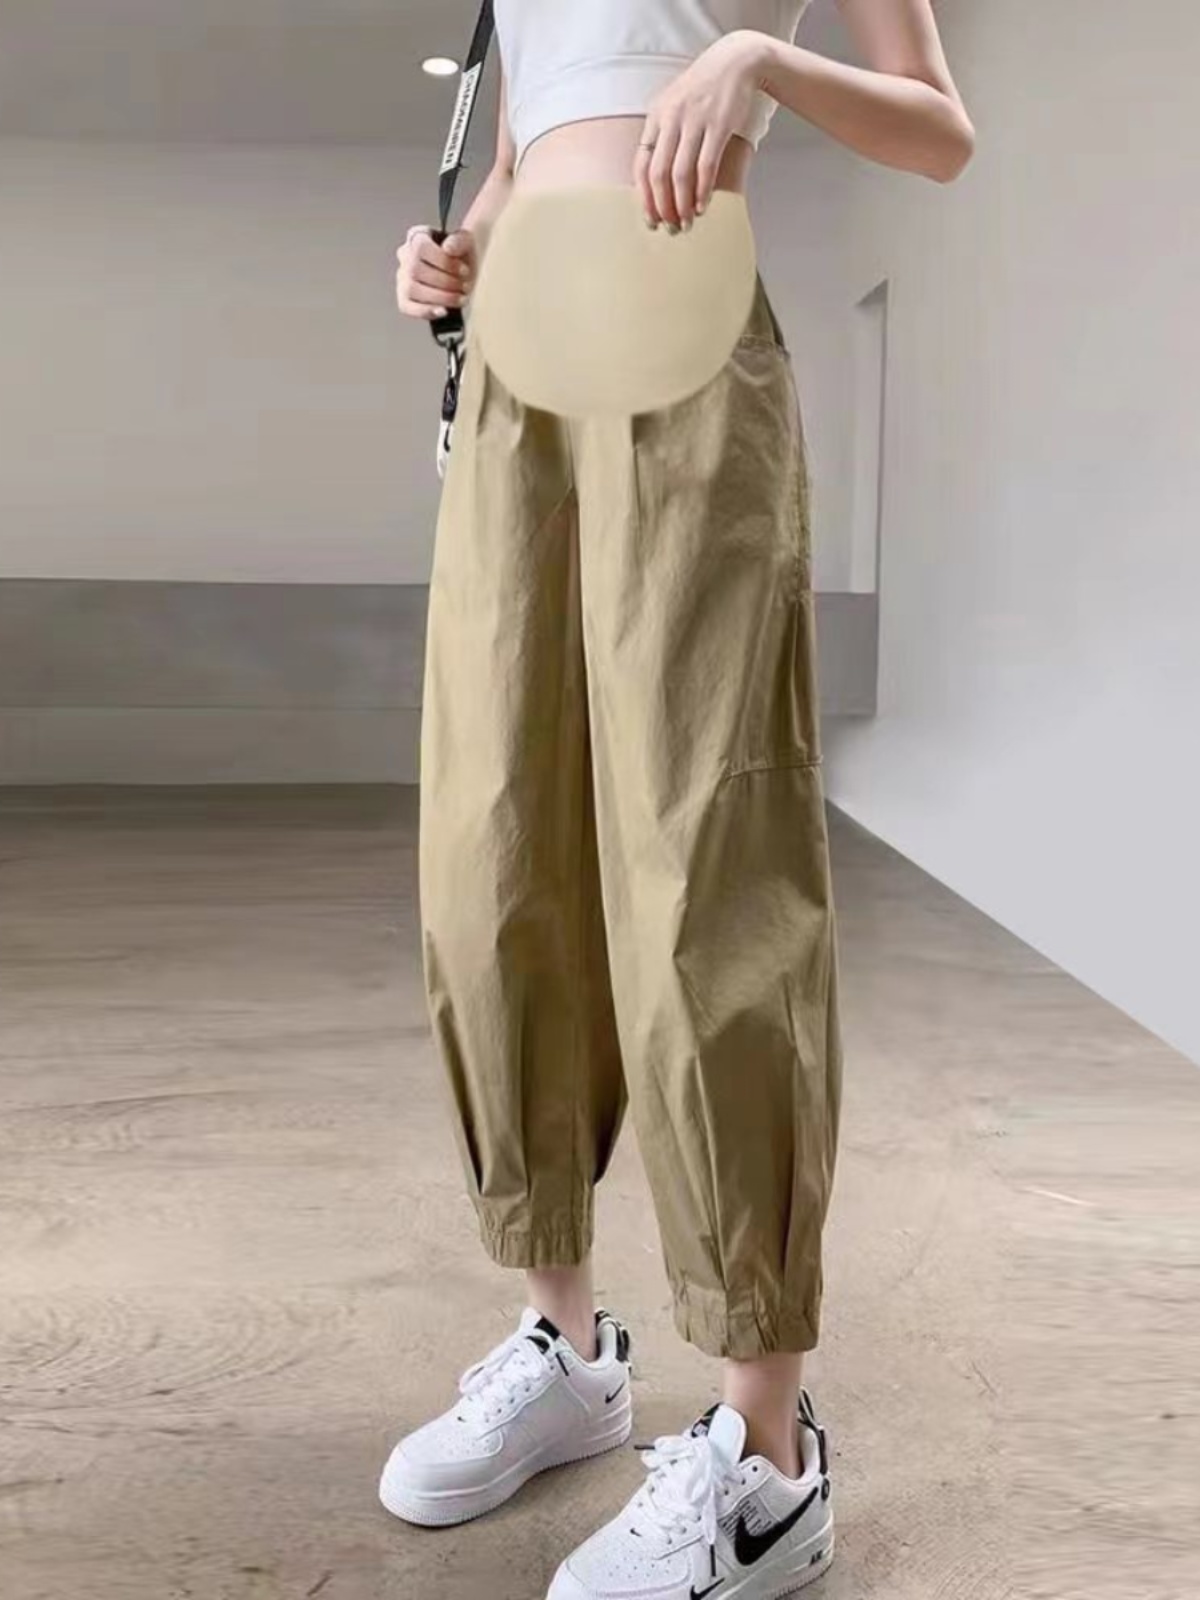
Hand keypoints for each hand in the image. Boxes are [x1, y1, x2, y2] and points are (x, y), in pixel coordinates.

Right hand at [395, 226, 476, 320]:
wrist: (465, 273)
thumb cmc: (463, 256)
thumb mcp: (467, 242)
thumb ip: (460, 240)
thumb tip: (448, 248)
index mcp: (417, 237)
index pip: (420, 247)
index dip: (443, 261)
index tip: (464, 270)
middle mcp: (405, 256)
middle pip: (415, 270)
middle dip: (445, 282)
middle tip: (465, 286)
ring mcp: (403, 278)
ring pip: (411, 289)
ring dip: (440, 297)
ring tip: (460, 298)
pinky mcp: (405, 298)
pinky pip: (407, 307)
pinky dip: (426, 311)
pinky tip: (443, 311)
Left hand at [634, 31, 770, 230]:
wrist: (736, 62)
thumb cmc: (703, 90)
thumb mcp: (674, 105)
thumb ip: (663, 136)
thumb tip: (655, 180)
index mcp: (656, 116)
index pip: (641, 164)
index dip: (644, 197)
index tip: (650, 219)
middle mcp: (672, 119)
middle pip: (659, 173)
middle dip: (663, 206)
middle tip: (670, 226)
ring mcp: (695, 121)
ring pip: (681, 174)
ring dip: (682, 204)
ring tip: (687, 221)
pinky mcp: (719, 125)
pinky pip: (706, 166)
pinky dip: (702, 190)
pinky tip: (702, 206)